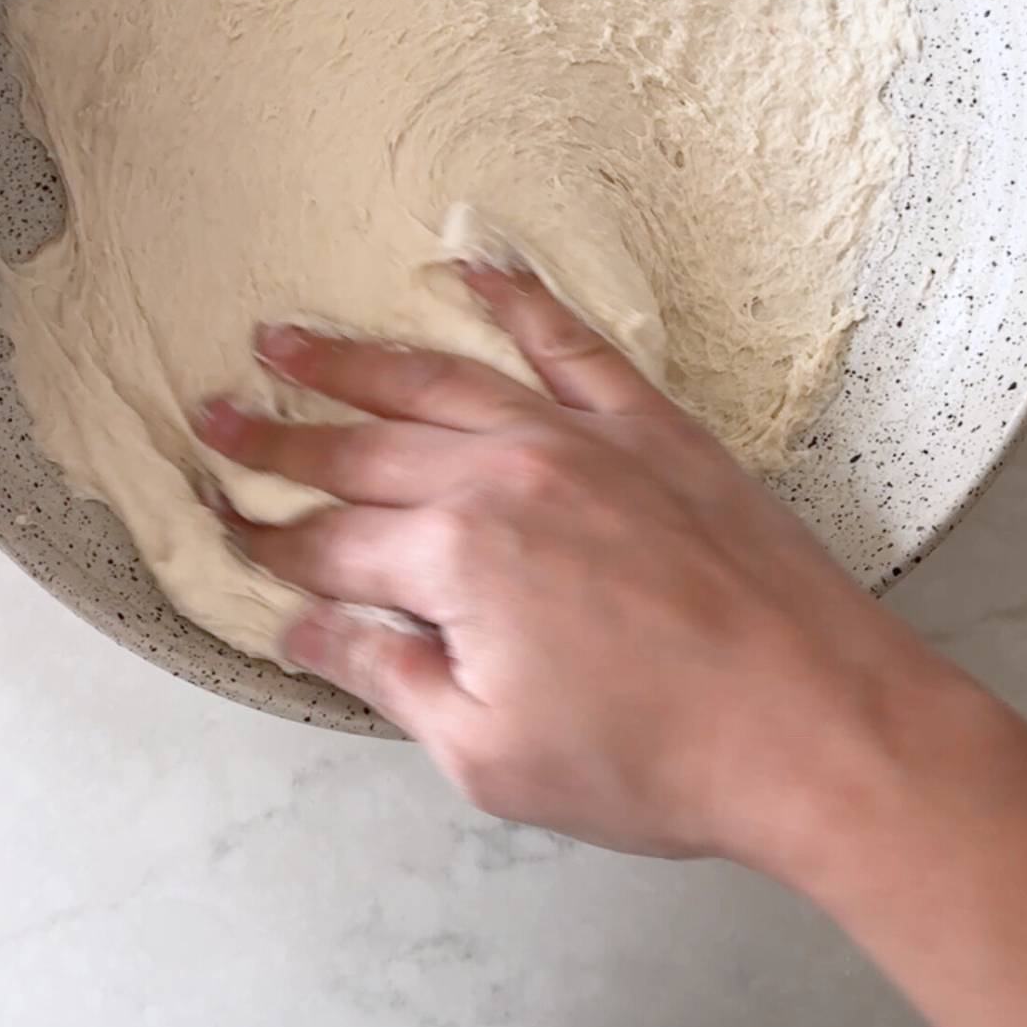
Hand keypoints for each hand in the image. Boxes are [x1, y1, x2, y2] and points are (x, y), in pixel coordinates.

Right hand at [194, 263, 947, 866]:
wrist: (814, 719)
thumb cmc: (655, 758)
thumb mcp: (490, 755)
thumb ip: (389, 676)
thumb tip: (306, 629)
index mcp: (457, 561)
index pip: (331, 544)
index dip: (266, 539)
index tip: (220, 521)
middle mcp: (504, 476)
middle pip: (362, 452)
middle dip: (277, 439)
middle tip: (212, 413)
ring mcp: (579, 438)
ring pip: (441, 380)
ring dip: (355, 358)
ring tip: (288, 336)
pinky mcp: (649, 425)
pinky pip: (570, 341)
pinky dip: (519, 299)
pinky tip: (475, 268)